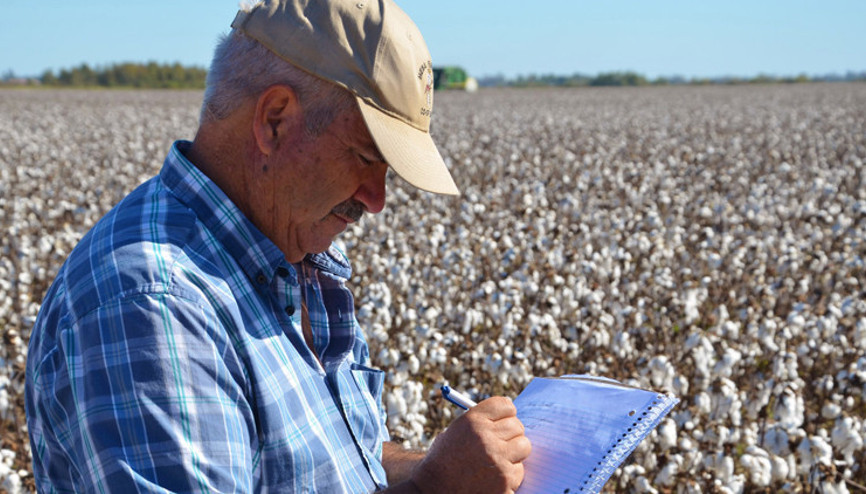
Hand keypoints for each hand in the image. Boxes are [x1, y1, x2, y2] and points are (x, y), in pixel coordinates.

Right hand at [409, 396, 530, 493]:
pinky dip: (510, 475)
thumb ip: (481, 422)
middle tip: (503, 441)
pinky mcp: (506, 481)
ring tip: (498, 460)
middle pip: (517, 426)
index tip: (505, 419)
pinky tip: (493, 478)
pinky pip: (519, 470)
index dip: (506, 412)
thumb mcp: (456, 432)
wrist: (435, 490)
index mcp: (472, 421)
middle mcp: (486, 437)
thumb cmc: (444, 460)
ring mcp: (497, 460)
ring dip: (515, 453)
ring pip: (524, 446)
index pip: (505, 405)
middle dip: (512, 433)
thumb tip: (510, 415)